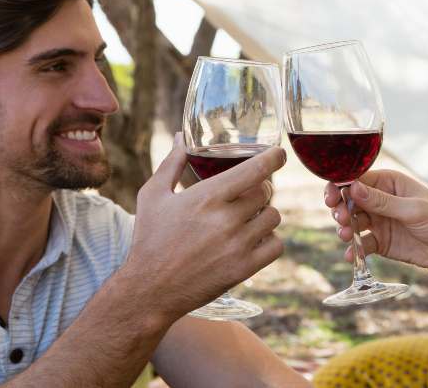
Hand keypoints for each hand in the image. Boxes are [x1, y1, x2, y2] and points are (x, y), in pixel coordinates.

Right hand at [125, 134, 285, 319]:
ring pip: (274, 217)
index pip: (255, 170)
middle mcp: (226, 219)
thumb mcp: (153, 195)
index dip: (273, 157)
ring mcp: (238, 245)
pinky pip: (276, 245)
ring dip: (265, 215)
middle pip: (266, 193)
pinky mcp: (244, 268)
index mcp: (207, 197)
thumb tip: (182, 137)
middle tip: (246, 196)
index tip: (278, 154)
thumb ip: (172, 164)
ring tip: (248, 219)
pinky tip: (254, 239)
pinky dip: (269, 240)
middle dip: (259, 190)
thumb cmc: (149, 239)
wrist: (148, 290)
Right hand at [325, 169, 427, 278]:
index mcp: (390, 182)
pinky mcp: (380, 242)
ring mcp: (379, 221)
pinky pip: (361, 243)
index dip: (341, 186)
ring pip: (352, 221)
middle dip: (340, 208)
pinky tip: (351, 256)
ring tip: (345, 235)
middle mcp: (381, 199)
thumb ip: (383, 202)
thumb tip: (354, 188)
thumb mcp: (414, 210)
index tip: (331, 197)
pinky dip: (354, 249)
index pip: (358, 179)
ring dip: (344, 228)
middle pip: (350, 200)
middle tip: (340, 218)